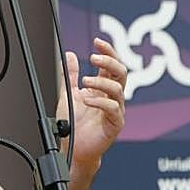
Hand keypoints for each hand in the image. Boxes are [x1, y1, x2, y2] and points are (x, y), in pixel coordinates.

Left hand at [56, 37, 126, 175]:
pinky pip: (114, 109)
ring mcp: (116, 110)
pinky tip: (87, 100)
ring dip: (101, 83)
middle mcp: (112, 97)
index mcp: (103, 88)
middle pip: (121, 73)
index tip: (97, 42)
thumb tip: (69, 55)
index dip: (107, 52)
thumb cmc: (73, 124)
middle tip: (93, 58)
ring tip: (85, 82)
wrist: (73, 148)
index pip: (111, 65)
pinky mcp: (115, 125)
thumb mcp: (68, 94)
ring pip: (118, 90)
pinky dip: (100, 102)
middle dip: (109, 62)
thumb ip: (70, 76)